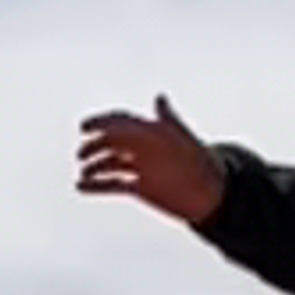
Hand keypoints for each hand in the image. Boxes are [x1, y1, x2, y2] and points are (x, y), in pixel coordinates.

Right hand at [77, 91, 224, 224]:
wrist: (213, 195)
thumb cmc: (202, 163)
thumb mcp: (184, 139)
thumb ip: (168, 121)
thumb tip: (160, 99)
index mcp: (151, 133)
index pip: (121, 122)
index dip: (102, 122)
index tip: (85, 127)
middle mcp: (143, 148)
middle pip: (111, 142)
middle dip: (94, 145)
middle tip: (82, 153)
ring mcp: (140, 167)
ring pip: (110, 163)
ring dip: (94, 167)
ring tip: (83, 175)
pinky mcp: (140, 187)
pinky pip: (114, 183)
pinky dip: (97, 185)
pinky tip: (81, 187)